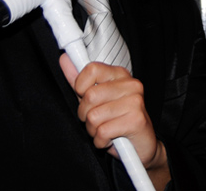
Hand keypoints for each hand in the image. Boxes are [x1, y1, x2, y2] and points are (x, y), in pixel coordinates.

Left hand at [59, 54, 167, 172]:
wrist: (141, 146)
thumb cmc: (117, 121)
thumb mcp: (96, 100)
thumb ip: (80, 81)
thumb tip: (64, 59)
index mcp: (120, 75)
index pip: (92, 68)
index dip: (80, 86)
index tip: (84, 96)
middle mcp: (131, 85)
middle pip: (89, 96)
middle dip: (85, 115)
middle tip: (97, 120)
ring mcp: (135, 101)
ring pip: (94, 116)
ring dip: (93, 130)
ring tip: (105, 130)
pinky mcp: (136, 120)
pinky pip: (102, 132)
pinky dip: (101, 141)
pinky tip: (111, 139)